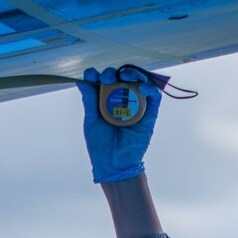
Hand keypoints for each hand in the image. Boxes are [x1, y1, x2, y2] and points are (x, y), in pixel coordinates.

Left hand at [78, 66, 159, 183]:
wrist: (114, 164)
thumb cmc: (100, 145)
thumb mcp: (91, 121)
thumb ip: (89, 100)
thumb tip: (83, 81)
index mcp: (106, 102)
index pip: (103, 83)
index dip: (97, 75)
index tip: (91, 75)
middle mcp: (121, 101)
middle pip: (120, 79)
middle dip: (113, 74)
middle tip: (107, 78)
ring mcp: (136, 106)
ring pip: (138, 82)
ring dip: (133, 75)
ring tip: (125, 76)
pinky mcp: (149, 113)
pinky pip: (154, 96)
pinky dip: (150, 88)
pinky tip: (142, 87)